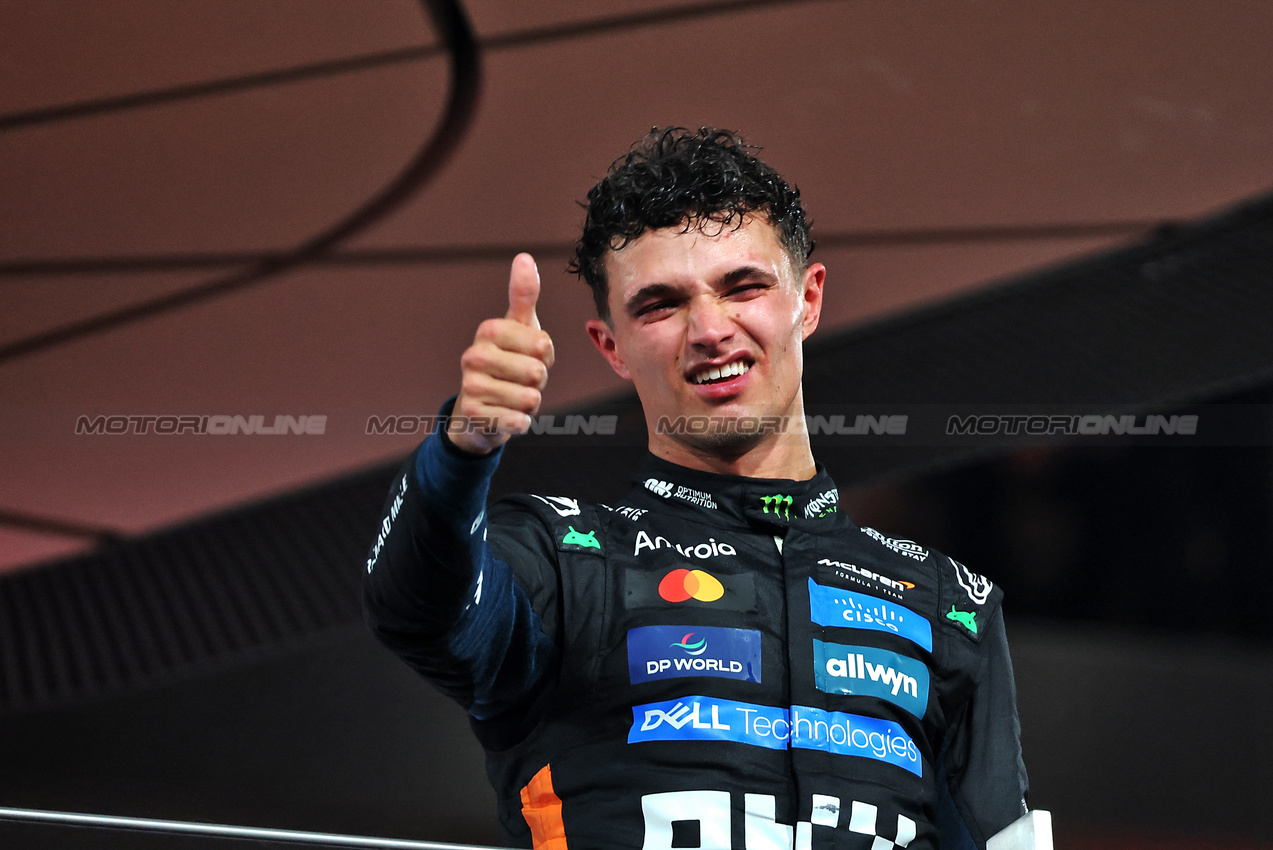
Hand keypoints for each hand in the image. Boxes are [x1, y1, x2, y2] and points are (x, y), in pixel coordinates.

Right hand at [448, 253, 555, 454]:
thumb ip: (523, 295)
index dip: (545, 356)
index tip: (528, 356)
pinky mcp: (474, 415)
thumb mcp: (519, 327)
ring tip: (514, 397)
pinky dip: (521, 422)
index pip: (543, 345)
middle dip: (538, 381)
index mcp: (488, 331)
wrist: (479, 409)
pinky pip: (518, 421)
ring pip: (530, 398)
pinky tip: (508, 416)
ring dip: (530, 403)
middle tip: (521, 380)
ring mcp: (471, 386)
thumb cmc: (508, 361)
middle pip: (537, 373)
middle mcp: (473, 356)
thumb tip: (524, 257)